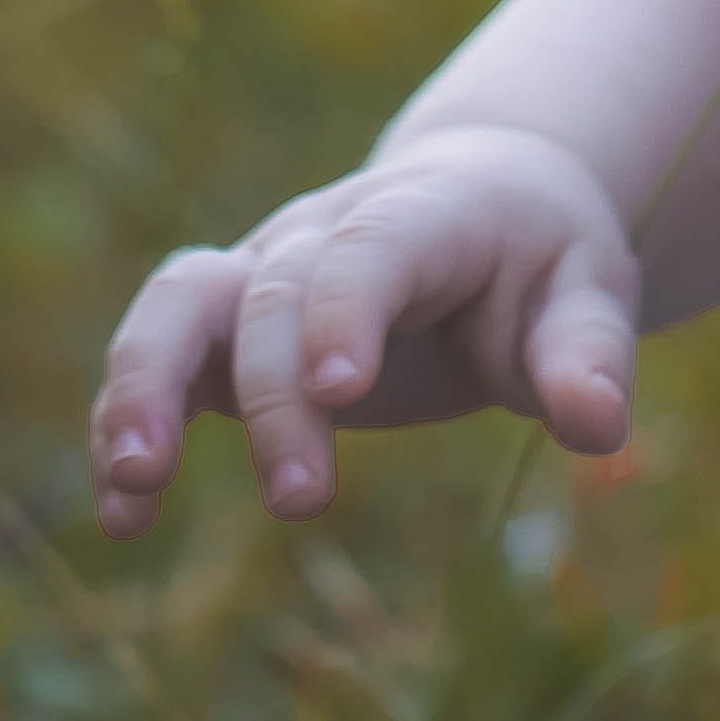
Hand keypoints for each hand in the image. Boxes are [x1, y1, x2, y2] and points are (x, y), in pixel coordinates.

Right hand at [84, 124, 643, 535]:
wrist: (485, 200)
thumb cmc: (541, 259)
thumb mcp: (591, 293)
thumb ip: (589, 355)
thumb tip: (597, 427)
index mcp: (427, 212)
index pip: (373, 248)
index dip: (347, 307)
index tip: (342, 387)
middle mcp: (326, 231)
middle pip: (275, 293)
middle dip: (275, 396)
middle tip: (304, 499)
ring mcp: (266, 271)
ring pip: (179, 303)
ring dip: (145, 386)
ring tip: (134, 485)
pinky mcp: (229, 326)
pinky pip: (158, 356)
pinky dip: (127, 423)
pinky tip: (122, 521)